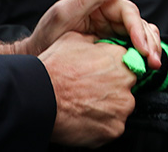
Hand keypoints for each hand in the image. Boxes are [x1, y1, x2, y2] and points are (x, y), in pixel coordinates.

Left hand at [18, 0, 161, 68]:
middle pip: (140, 25)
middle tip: (153, 61)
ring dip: (151, 50)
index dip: (138, 29)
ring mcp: (112, 33)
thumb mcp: (66, 12)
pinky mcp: (112, 49)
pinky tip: (145, 69)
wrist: (37, 58)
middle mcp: (110, 16)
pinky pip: (133, 51)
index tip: (142, 47)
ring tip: (153, 66)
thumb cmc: (47, 35)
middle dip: (150, 42)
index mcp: (101, 4)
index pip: (128, 12)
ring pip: (141, 37)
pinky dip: (142, 58)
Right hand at [41, 32, 136, 146]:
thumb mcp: (73, 39)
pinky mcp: (115, 129)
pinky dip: (102, 124)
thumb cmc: (53, 69)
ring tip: (85, 104)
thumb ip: (94, 41)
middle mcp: (125, 82)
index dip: (112, 68)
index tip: (101, 74)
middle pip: (126, 86)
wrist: (39, 98)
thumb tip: (98, 42)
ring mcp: (122, 107)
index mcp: (118, 58)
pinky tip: (84, 117)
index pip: (128, 62)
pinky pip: (113, 126)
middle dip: (112, 88)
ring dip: (108, 106)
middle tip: (90, 90)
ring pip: (120, 107)